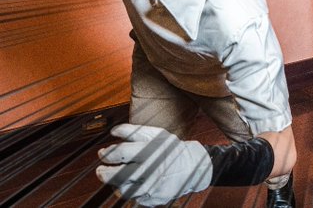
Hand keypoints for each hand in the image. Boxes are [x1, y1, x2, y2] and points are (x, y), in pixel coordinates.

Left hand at [96, 124, 211, 205]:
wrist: (193, 167)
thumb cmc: (171, 149)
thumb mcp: (156, 134)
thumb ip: (133, 131)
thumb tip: (113, 131)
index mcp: (149, 151)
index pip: (120, 153)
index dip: (107, 154)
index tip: (103, 153)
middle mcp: (150, 170)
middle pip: (117, 176)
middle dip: (104, 174)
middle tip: (100, 170)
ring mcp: (152, 187)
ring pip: (123, 190)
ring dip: (116, 184)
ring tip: (120, 176)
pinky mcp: (153, 199)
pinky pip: (134, 198)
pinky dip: (131, 191)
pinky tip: (135, 183)